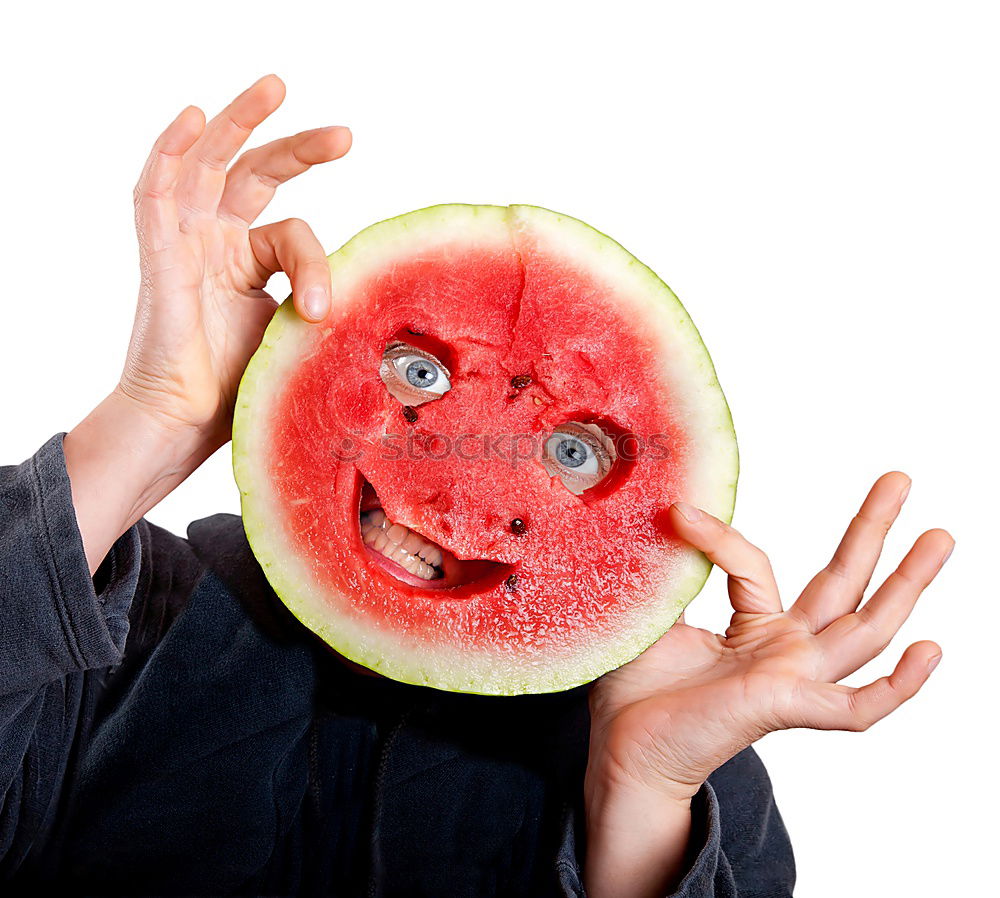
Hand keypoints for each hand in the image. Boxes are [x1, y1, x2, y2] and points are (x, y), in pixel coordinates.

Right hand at [65, 75, 349, 574]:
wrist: (184, 430)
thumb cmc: (234, 395)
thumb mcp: (291, 342)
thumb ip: (320, 312)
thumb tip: (379, 307)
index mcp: (248, 266)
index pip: (292, 232)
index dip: (320, 259)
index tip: (331, 303)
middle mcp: (216, 245)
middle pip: (255, 176)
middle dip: (298, 148)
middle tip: (346, 134)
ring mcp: (186, 245)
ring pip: (208, 166)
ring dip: (239, 124)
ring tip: (276, 87)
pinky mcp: (159, 256)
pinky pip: (156, 193)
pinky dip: (171, 152)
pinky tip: (196, 117)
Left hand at [583, 471, 952, 896]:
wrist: (624, 754)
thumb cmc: (638, 696)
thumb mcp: (655, 617)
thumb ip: (672, 572)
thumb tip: (670, 511)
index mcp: (757, 629)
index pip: (758, 567)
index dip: (721, 536)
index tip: (679, 510)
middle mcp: (786, 652)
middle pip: (845, 585)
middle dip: (873, 531)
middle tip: (899, 479)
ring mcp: (794, 680)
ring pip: (867, 630)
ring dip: (907, 583)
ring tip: (940, 536)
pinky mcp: (789, 710)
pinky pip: (857, 706)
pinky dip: (897, 686)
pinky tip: (929, 651)